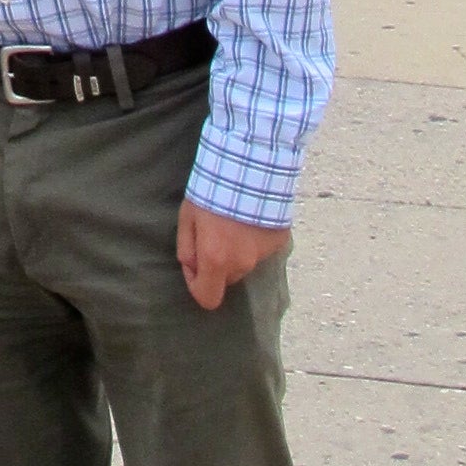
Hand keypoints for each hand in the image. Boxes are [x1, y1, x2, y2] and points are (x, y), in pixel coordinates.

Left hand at [176, 198, 290, 309]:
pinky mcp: (279, 243)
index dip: (196, 284)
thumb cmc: (211, 190)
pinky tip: (250, 217)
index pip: (207, 298)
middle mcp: (242, 264)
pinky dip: (254, 239)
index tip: (193, 263)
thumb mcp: (187, 217)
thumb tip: (192, 267)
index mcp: (216, 260)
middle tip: (213, 232)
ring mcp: (263, 255)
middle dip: (217, 263)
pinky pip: (261, 249)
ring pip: (244, 263)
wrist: (249, 167)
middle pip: (227, 278)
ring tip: (233, 220)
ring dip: (236, 250)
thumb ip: (187, 248)